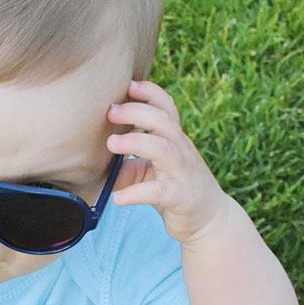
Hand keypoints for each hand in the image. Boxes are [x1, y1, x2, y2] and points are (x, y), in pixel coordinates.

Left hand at [106, 80, 231, 244]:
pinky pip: (158, 192)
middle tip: (111, 111)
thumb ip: (127, 164)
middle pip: (164, 122)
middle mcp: (181, 151)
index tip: (128, 85)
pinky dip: (136, 193)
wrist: (210, 219)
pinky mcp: (181, 197)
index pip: (166, 109)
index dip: (150, 94)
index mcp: (175, 141)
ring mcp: (183, 173)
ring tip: (111, 144)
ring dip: (136, 143)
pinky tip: (118, 198)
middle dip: (137, 112)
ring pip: (164, 150)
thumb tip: (94, 160)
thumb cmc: (176, 190)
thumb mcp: (151, 173)